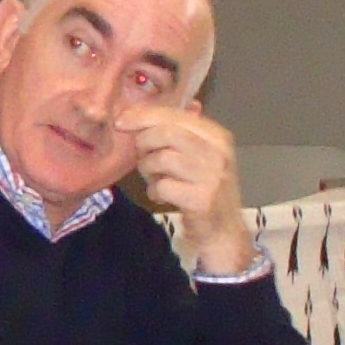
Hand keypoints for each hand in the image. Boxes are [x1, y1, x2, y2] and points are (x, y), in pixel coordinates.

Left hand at [120, 100, 252, 274]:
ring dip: (148, 170)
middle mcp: (218, 152)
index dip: (143, 116)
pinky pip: (163, 186)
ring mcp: (212, 176)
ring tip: (156, 180)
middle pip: (166, 133)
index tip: (121, 122)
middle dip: (144, 144)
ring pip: (161, 159)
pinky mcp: (202, 199)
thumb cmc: (204, 190)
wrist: (223, 232)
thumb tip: (141, 112)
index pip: (175, 115)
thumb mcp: (198, 156)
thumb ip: (177, 133)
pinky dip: (155, 191)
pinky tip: (162, 196)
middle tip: (143, 159)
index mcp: (217, 135)